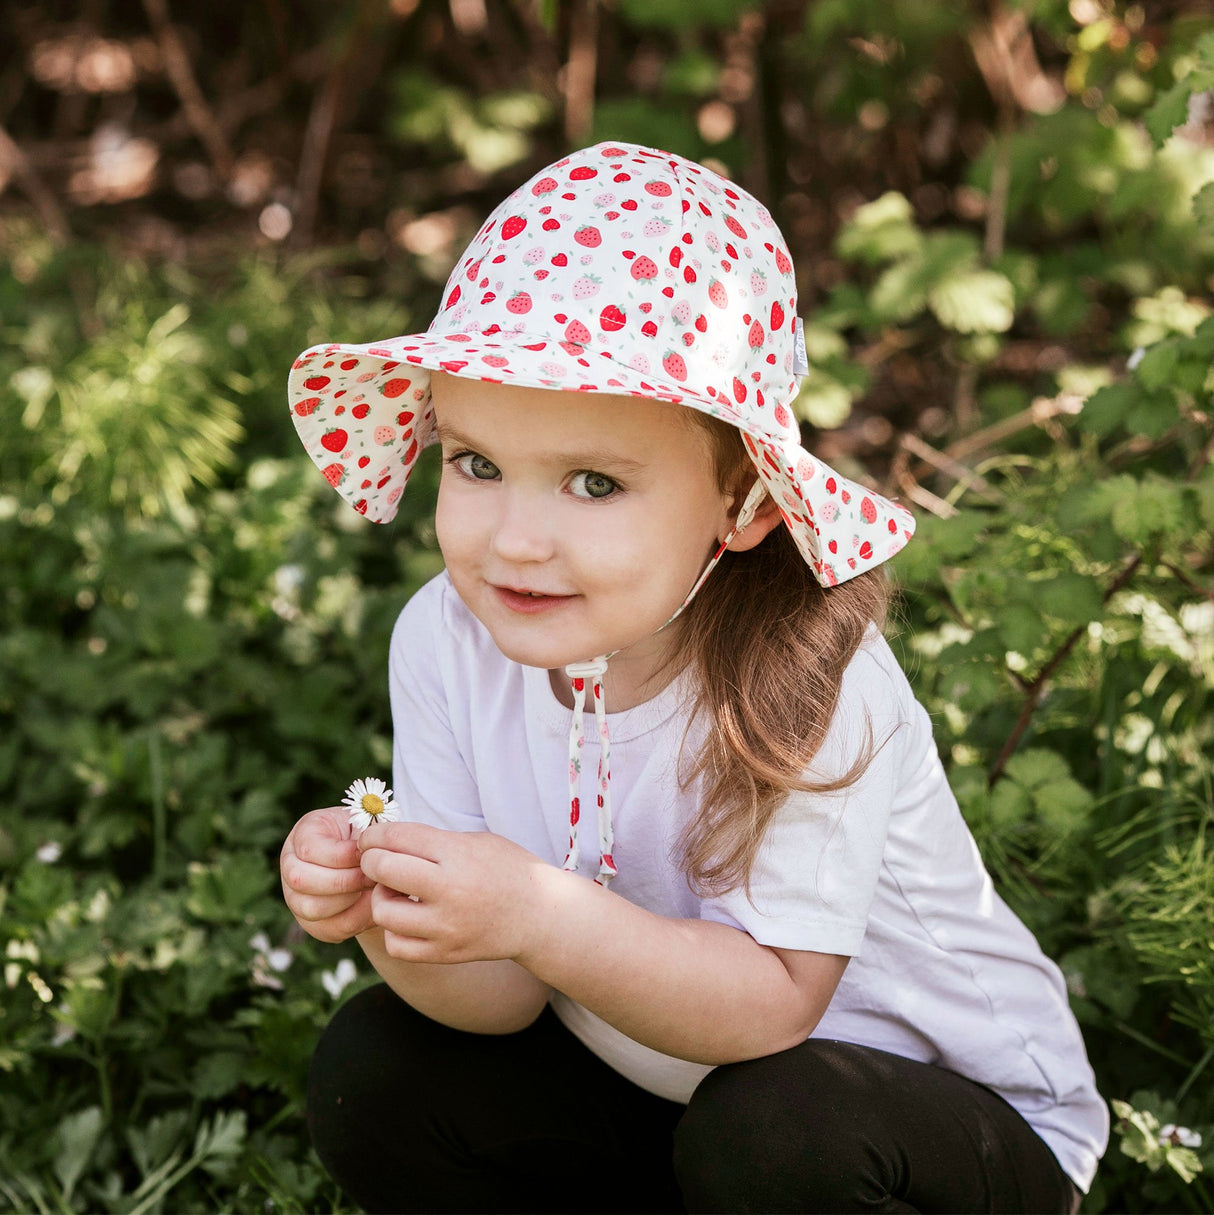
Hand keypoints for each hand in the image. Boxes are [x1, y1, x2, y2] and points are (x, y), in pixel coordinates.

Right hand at [280, 807, 374, 941]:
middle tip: (372, 877)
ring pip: (311, 908)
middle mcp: (290, 866)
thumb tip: (368, 854)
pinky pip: (328, 929)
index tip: (368, 854)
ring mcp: (296, 897)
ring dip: (348, 901)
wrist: (369, 860)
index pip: (309, 849)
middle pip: (301, 880)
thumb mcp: (365, 824)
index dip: (342, 855)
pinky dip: (354, 921)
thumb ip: (364, 835)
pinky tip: (372, 905)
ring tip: (373, 891)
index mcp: (303, 834)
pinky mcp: (312, 923)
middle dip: (344, 881)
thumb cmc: (367, 837)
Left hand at [358, 823, 551, 964]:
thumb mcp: (475, 841)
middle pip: (382, 869)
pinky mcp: (445, 953)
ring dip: (382, 898)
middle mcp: (450, 890)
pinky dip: (395, 930)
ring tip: (397, 893)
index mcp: (458, 854)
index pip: (397, 837)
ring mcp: (446, 926)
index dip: (374, 835)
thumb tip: (384, 839)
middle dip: (371, 861)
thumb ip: (432, 840)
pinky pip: (396, 945)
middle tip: (378, 861)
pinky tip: (408, 919)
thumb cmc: (506, 869)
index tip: (372, 838)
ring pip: (383, 911)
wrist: (540, 915)